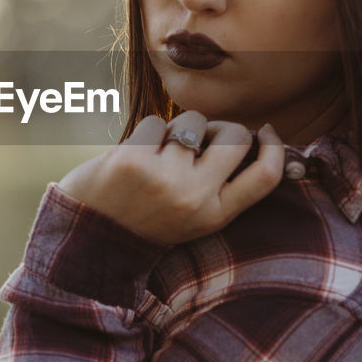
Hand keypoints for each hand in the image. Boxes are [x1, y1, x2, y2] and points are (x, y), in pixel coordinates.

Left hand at [57, 112, 285, 245]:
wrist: (87, 240)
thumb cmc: (146, 219)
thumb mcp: (193, 217)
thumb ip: (219, 184)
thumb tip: (248, 134)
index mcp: (214, 216)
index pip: (265, 177)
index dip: (274, 147)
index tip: (266, 131)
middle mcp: (195, 198)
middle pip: (235, 137)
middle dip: (221, 126)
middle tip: (200, 138)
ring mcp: (164, 178)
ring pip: (193, 121)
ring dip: (177, 127)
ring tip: (158, 153)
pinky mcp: (134, 160)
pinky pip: (157, 121)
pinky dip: (146, 132)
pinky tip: (134, 155)